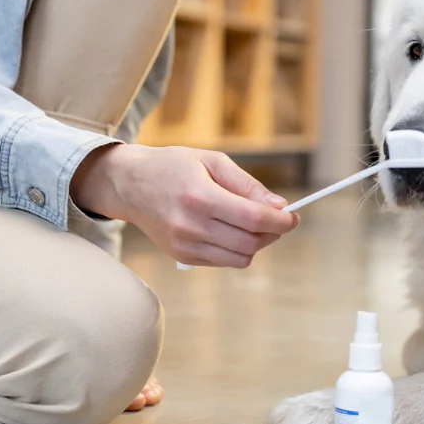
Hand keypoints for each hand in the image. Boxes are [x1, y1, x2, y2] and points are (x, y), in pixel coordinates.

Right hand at [70, 144, 298, 267]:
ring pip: (240, 258)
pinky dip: (237, 249)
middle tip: (277, 218)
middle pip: (250, 242)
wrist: (130, 185)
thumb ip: (247, 185)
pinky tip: (231, 231)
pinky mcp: (182, 256)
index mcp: (200, 196)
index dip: (281, 220)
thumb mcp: (213, 161)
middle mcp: (191, 225)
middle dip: (273, 232)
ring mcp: (185, 245)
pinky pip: (224, 262)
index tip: (294, 216)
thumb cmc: (174, 167)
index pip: (253, 218)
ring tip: (254, 224)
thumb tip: (279, 205)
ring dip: (257, 244)